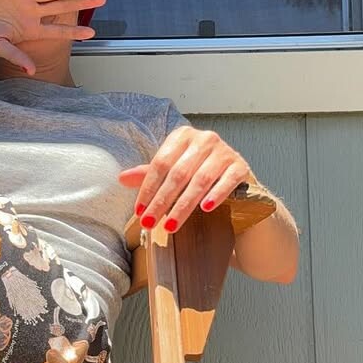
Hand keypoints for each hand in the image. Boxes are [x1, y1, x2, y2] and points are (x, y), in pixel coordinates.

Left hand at [117, 126, 251, 233]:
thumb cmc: (198, 177)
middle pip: (178, 173)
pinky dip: (216, 195)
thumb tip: (122, 178)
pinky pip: (228, 181)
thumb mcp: (172, 173)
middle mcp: (204, 139)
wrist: (236, 185)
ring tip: (171, 225)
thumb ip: (149, 175)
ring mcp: (225, 151)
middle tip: (150, 223)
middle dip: (162, 201)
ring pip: (201, 180)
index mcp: (183, 136)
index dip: (147, 189)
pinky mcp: (241, 166)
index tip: (139, 212)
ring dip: (184, 205)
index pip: (160, 163)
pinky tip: (205, 209)